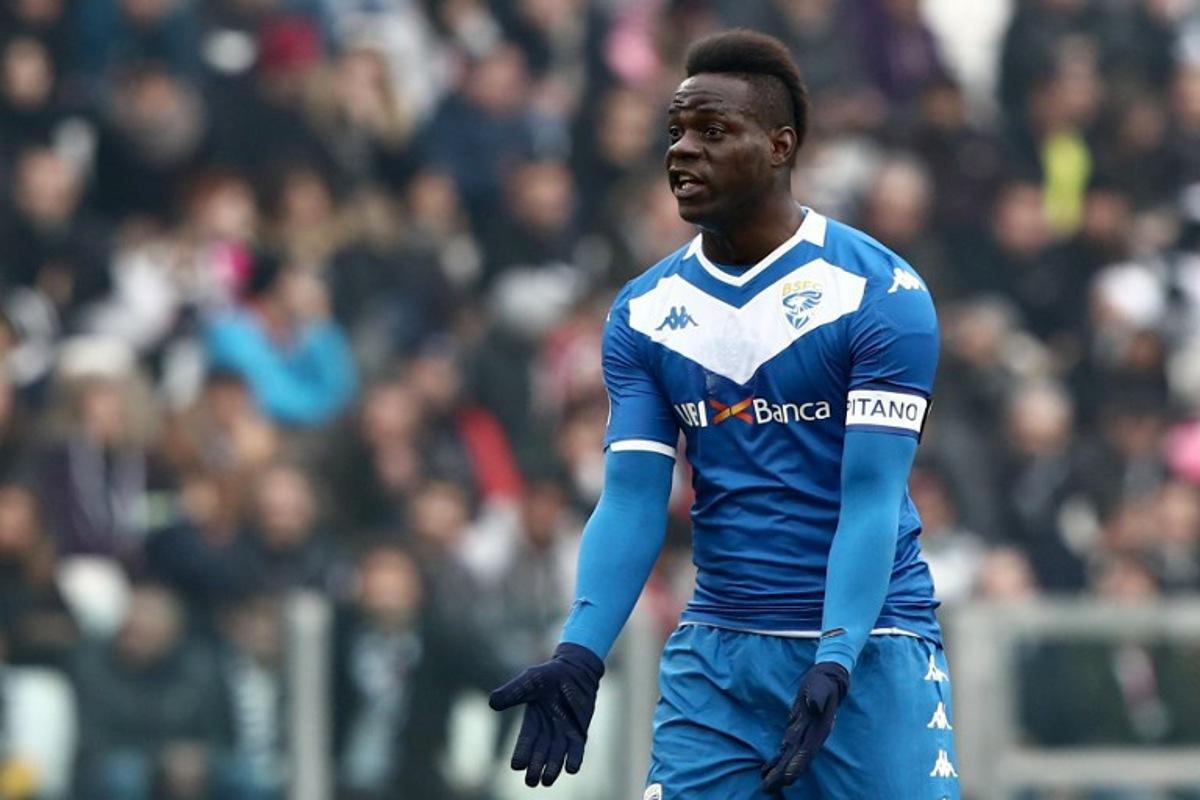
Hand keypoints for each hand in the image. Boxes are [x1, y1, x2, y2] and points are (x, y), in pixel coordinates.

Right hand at [489, 643, 603, 786]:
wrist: (575, 669)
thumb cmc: (549, 674)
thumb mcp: (529, 680)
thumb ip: (513, 692)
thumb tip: (491, 703)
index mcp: (532, 722)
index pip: (525, 741)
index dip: (521, 753)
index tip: (516, 765)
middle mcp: (547, 731)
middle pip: (540, 753)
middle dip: (535, 767)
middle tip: (530, 781)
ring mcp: (564, 732)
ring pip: (557, 755)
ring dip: (553, 767)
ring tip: (547, 780)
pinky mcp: (579, 731)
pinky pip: (577, 748)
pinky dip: (574, 759)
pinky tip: (571, 768)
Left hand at [761, 661, 849, 792]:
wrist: (827, 681)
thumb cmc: (823, 683)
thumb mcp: (821, 686)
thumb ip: (818, 696)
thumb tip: (814, 706)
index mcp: (819, 728)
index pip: (807, 749)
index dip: (798, 763)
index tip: (788, 777)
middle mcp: (812, 736)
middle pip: (796, 759)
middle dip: (783, 774)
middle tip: (768, 788)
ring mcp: (804, 736)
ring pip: (790, 757)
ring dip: (778, 771)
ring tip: (765, 785)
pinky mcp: (796, 732)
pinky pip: (786, 750)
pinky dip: (776, 760)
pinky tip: (766, 770)